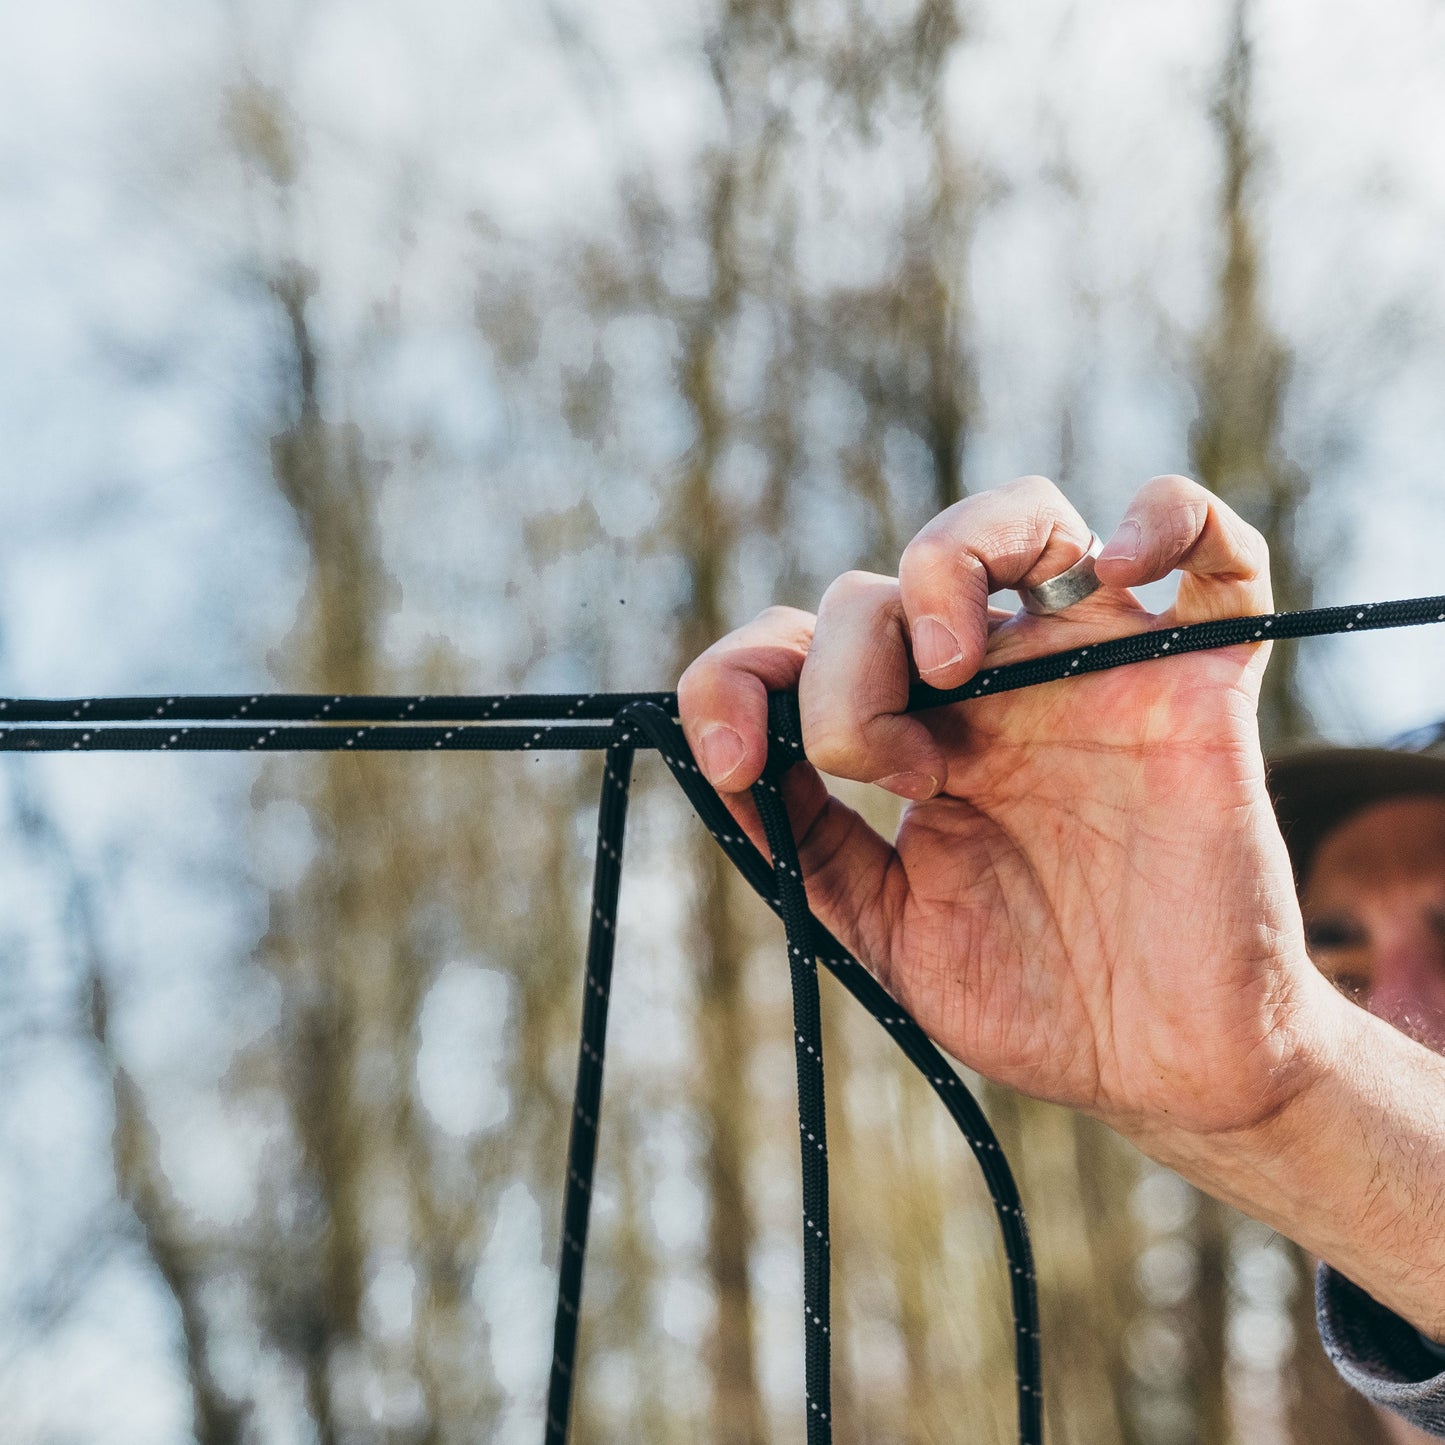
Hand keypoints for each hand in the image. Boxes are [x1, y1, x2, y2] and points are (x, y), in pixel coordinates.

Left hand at [678, 474, 1330, 1141]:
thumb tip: (727, 766)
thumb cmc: (1035, 1001)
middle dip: (848, 668)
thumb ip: (808, 845)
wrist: (1167, 1063)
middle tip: (894, 771)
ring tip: (948, 662)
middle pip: (888, 584)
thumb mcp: (884, 928)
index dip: (741, 675)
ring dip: (953, 559)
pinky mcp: (1203, 679)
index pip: (805, 644)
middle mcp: (1000, 687)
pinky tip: (1115, 565)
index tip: (735, 758)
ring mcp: (1097, 671)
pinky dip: (1165, 516)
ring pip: (1023, 517)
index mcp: (919, 738)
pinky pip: (1209, 547)